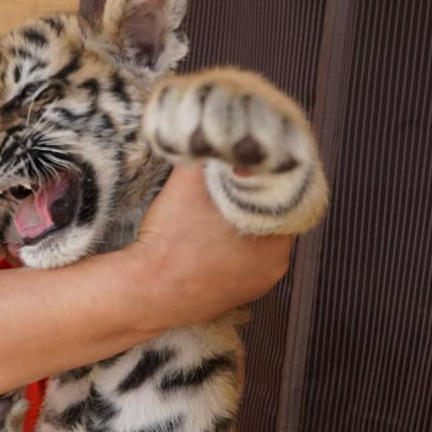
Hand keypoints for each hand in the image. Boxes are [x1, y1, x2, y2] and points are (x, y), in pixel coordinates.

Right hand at [128, 166, 293, 328]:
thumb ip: (209, 154)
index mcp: (277, 238)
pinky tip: (209, 239)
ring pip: (257, 242)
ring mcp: (256, 285)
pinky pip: (242, 264)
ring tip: (216, 213)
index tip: (248, 166)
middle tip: (230, 185)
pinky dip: (231, 250)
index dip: (266, 178)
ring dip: (242, 225)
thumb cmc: (171, 241)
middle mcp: (275, 266)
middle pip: (272, 219)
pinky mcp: (235, 297)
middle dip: (253, 201)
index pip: (286, 197)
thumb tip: (216, 134)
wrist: (145, 292)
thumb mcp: (188, 182)